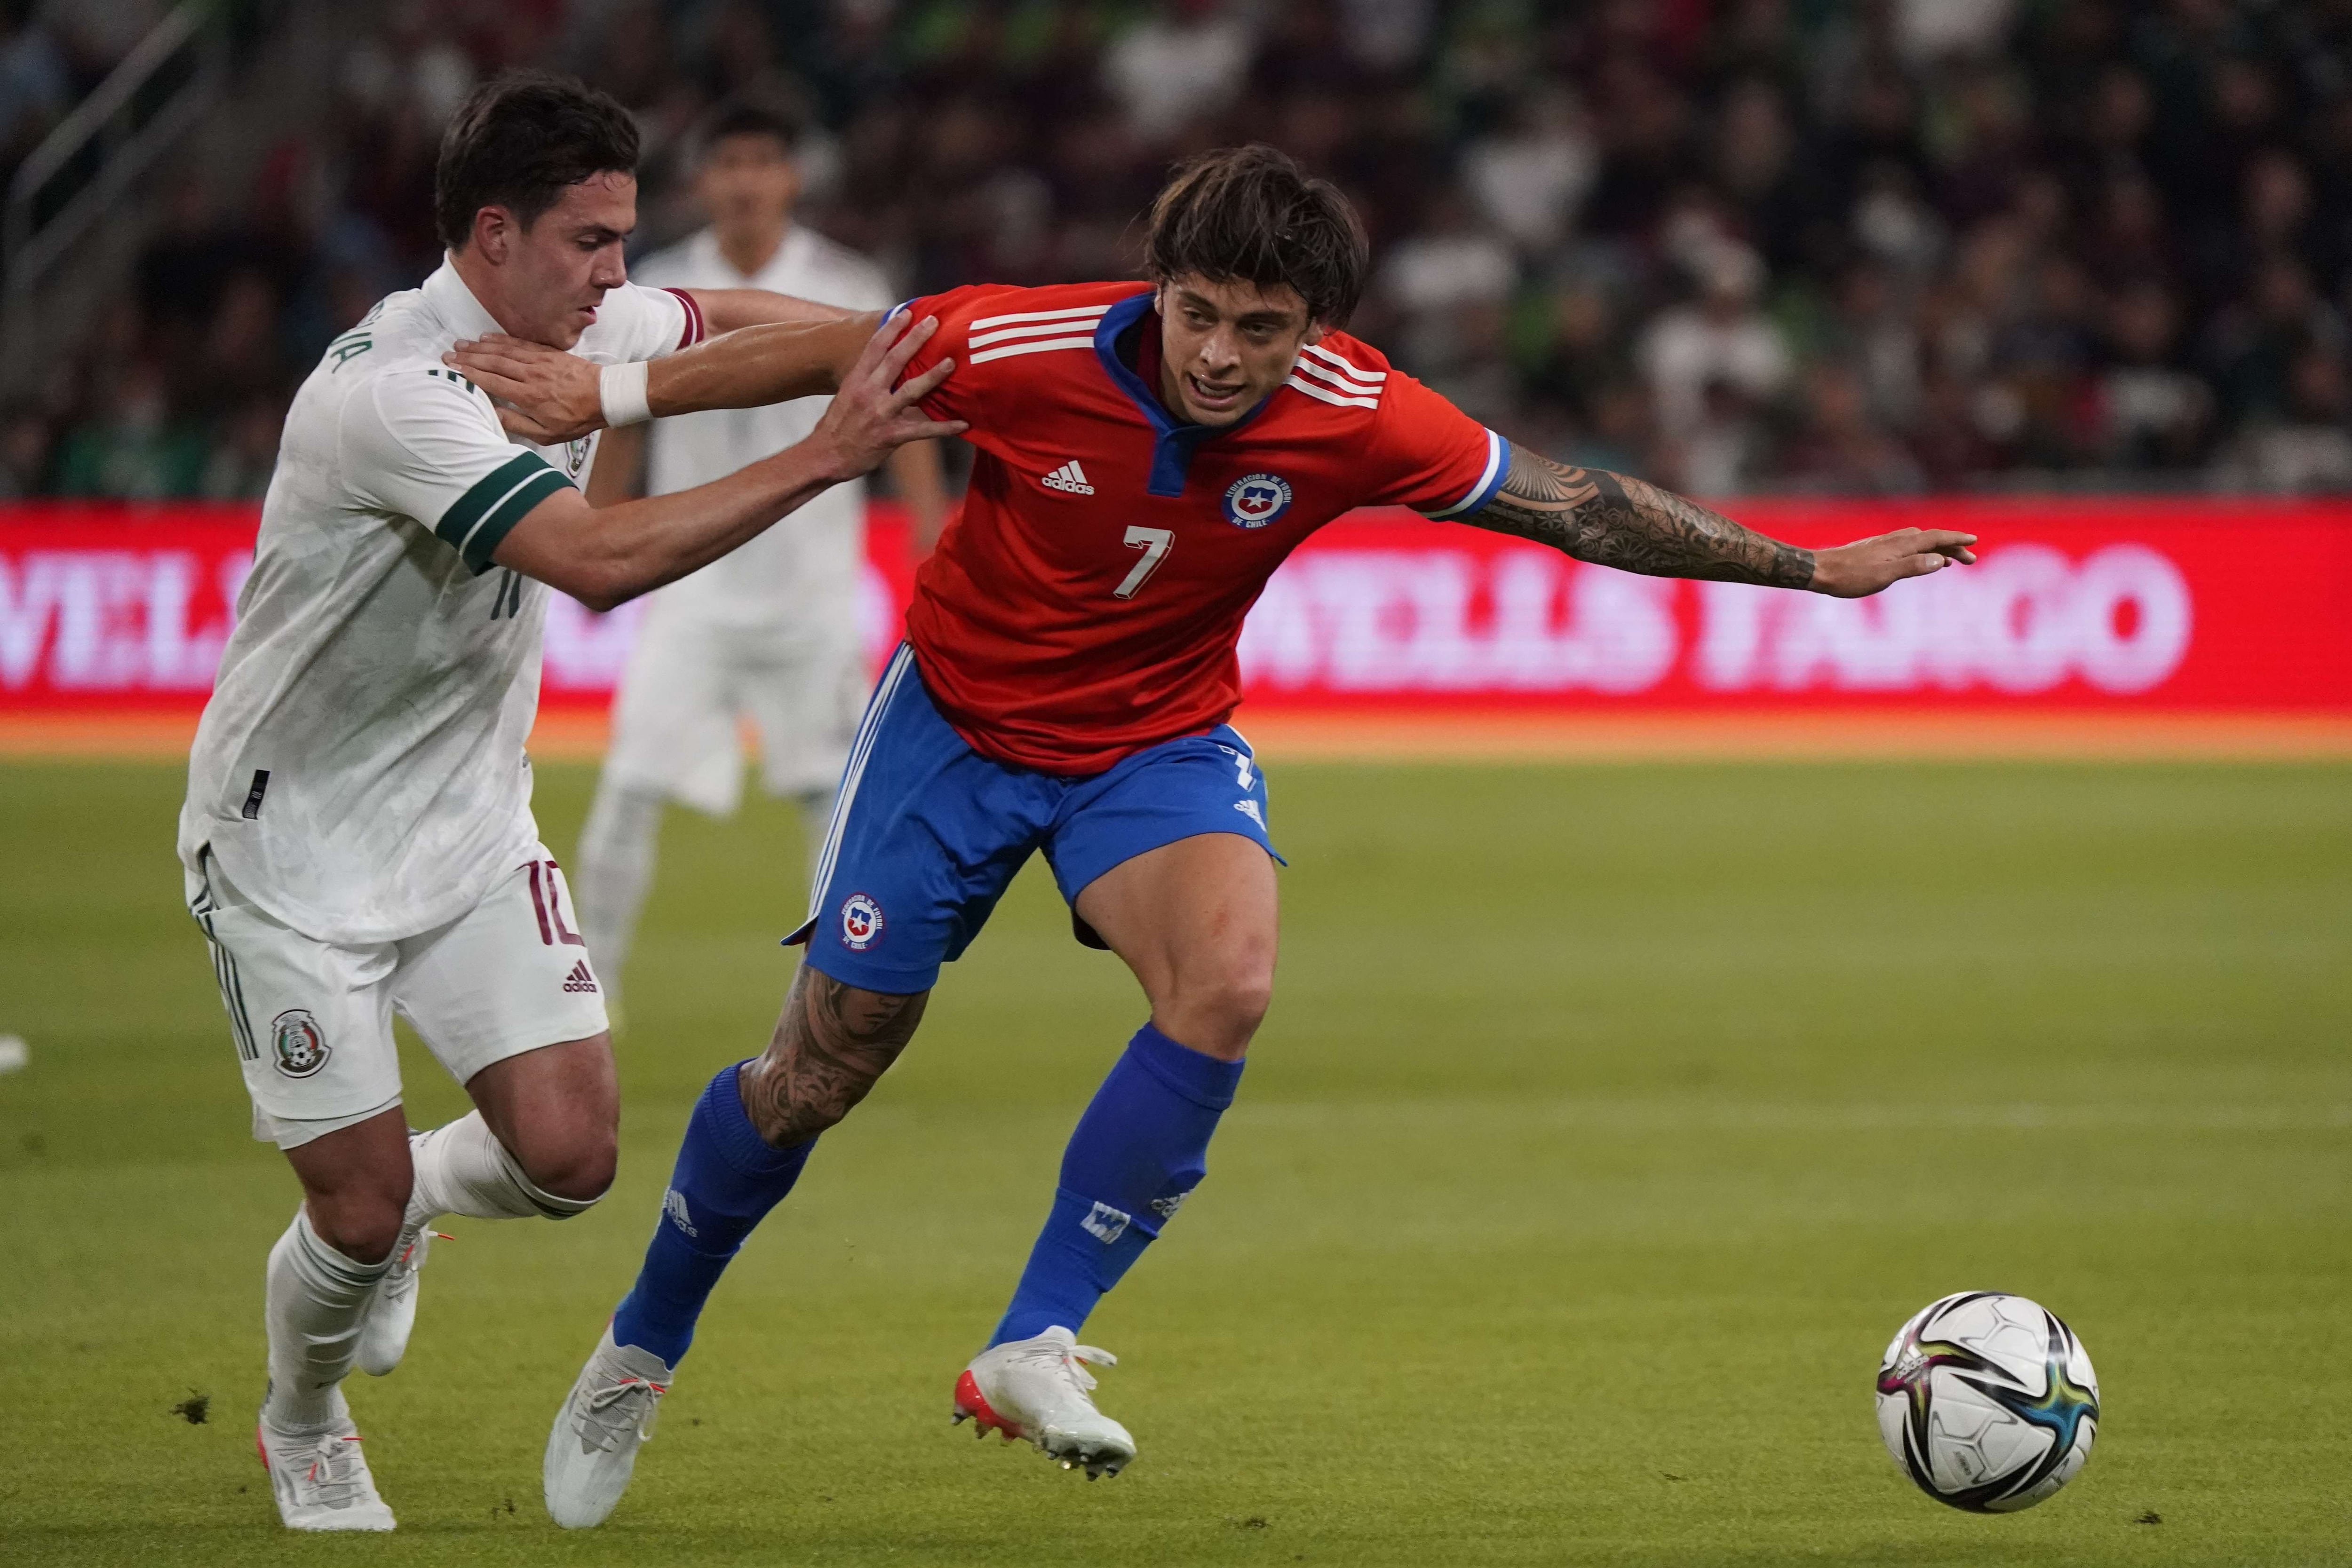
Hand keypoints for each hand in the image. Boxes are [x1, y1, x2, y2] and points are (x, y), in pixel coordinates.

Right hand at [446, 335, 602, 443]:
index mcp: (529, 396)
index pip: (492, 381)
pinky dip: (501, 340)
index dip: (470, 374)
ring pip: (504, 350)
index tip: (453, 369)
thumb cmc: (577, 419)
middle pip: (493, 362)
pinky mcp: (548, 353)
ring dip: (480, 347)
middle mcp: (531, 374)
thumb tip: (492, 413)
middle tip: (449, 354)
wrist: (606, 397)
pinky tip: (487, 338)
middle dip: (469, 358)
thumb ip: (517, 423)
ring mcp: (540, 361)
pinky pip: (520, 343)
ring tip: (461, 344)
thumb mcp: (547, 433)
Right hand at [803, 313, 966, 482]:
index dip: (891, 328)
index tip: (907, 312)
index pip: (875, 348)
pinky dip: (944, 427)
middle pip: (895, 360)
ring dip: (932, 376)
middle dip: (915, 340)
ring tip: (951, 363)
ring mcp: (880, 414)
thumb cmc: (838, 426)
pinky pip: (922, 430)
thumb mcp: (847, 395)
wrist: (824, 457)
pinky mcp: (890, 436)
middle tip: (934, 322)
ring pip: (910, 391)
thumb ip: (867, 379)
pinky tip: (963, 423)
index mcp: (856, 380)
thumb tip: (887, 364)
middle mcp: (868, 393)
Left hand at [1808, 528, 1977, 597]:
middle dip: (1951, 547)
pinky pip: (1905, 548)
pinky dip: (1919, 552)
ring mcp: (1884, 545)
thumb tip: (1940, 560)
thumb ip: (1912, 567)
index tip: (1973, 541)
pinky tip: (1916, 561)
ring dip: (1936, 550)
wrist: (1818, 571)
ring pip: (1918, 543)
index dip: (1955, 540)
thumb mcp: (1884, 576)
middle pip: (1930, 540)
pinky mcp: (1874, 551)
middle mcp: (1894, 541)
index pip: (1935, 538)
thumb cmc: (1849, 577)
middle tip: (1970, 560)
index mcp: (1900, 545)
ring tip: (1950, 561)